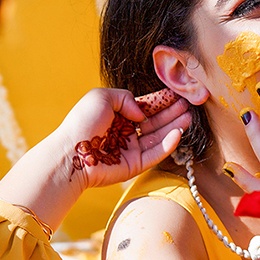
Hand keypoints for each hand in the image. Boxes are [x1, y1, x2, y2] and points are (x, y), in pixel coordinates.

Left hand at [63, 87, 190, 189]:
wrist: (71, 153)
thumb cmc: (82, 123)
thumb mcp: (100, 97)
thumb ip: (125, 97)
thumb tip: (142, 113)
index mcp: (118, 116)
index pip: (145, 107)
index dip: (161, 100)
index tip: (177, 94)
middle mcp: (126, 132)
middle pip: (155, 121)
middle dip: (172, 113)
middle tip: (188, 105)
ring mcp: (131, 149)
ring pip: (158, 137)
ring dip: (174, 126)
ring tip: (188, 117)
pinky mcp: (134, 165)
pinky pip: (155, 154)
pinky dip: (168, 144)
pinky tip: (177, 133)